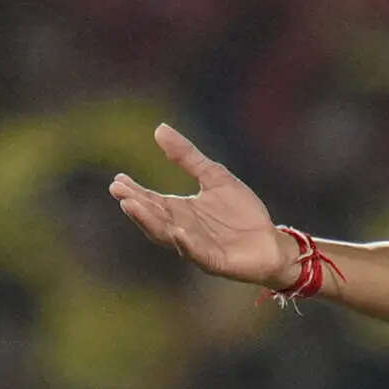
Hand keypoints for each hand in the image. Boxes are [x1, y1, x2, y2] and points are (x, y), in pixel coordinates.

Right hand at [108, 124, 297, 287]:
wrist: (271, 242)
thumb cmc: (242, 212)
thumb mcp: (215, 177)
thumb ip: (188, 157)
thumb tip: (159, 128)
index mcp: (179, 210)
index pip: (151, 200)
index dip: (134, 191)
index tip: (117, 180)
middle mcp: (182, 228)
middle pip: (154, 217)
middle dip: (137, 205)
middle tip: (119, 192)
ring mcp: (196, 246)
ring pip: (167, 235)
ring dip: (150, 221)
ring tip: (133, 207)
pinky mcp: (214, 260)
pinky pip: (197, 252)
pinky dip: (187, 243)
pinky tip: (178, 232)